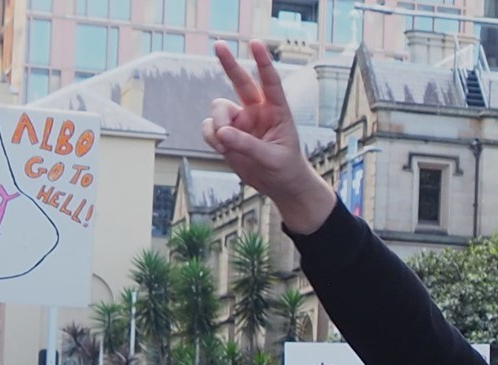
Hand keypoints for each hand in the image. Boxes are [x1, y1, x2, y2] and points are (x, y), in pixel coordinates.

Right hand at [202, 40, 336, 233]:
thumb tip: (223, 133)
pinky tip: (221, 148)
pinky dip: (211, 137)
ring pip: (218, 109)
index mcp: (277, 111)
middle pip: (240, 81)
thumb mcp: (272, 159)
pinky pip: (210, 128)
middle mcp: (257, 111)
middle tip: (219, 44)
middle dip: (229, 63)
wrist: (281, 187)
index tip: (255, 43)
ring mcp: (241, 122)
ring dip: (217, 125)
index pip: (270, 82)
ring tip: (225, 144)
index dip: (263, 62)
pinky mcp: (228, 135)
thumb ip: (248, 145)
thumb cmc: (286, 169)